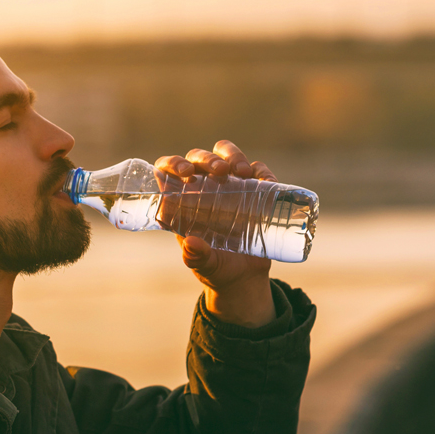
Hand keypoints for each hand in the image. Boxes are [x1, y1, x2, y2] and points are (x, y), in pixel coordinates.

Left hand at [154, 140, 275, 327]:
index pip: (168, 171)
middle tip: (219, 171)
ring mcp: (228, 186)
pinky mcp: (253, 190)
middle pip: (199, 158)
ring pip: (225, 154)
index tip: (185, 172)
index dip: (172, 163)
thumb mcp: (204, 265)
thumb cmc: (216, 269)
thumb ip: (196, 257)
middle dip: (207, 158)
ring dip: (233, 155)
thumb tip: (191, 244)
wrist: (245, 279)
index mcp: (182, 202)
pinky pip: (256, 170)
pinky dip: (261, 170)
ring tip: (242, 172)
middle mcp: (203, 189)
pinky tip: (266, 179)